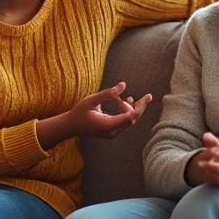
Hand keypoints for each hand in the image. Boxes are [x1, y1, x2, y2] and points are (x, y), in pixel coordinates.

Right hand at [37, 83, 153, 147]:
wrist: (70, 127)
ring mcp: (112, 133)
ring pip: (129, 121)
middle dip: (140, 107)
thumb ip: (108, 93)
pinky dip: (126, 112)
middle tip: (148, 96)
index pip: (130, 117)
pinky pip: (124, 122)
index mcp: (108, 125)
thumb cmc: (79, 112)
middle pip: (132, 120)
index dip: (138, 106)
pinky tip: (125, 101)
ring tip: (133, 97)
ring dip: (132, 109)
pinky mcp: (111, 132)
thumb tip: (123, 85)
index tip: (142, 96)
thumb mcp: (91, 100)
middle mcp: (112, 132)